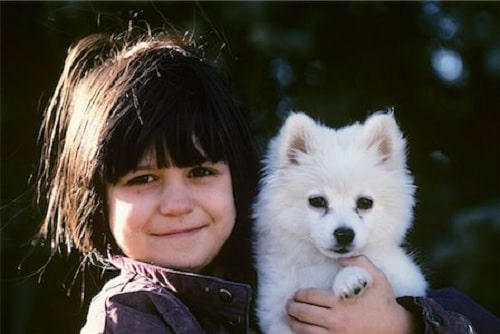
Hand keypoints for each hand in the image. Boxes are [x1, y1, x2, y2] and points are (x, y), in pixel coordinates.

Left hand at [286, 255, 416, 333]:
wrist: (397, 329)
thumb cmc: (385, 303)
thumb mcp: (377, 278)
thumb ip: (360, 263)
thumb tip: (341, 259)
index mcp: (341, 302)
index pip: (311, 297)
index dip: (300, 295)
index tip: (297, 295)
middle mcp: (336, 320)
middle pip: (304, 314)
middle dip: (292, 308)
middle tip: (289, 305)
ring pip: (306, 330)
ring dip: (294, 324)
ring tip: (291, 319)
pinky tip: (302, 331)